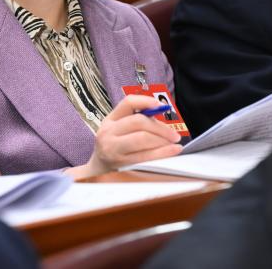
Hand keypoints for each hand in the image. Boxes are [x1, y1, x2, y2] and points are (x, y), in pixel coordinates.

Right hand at [67, 94, 182, 178]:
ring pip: (143, 138)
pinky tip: (173, 151)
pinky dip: (163, 153)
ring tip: (174, 142)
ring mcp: (113, 148)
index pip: (128, 103)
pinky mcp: (121, 163)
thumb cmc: (113, 146)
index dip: (146, 101)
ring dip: (163, 140)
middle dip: (161, 127)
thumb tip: (160, 114)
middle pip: (139, 122)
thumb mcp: (117, 129)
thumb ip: (135, 120)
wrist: (98, 169)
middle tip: (174, 134)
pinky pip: (146, 156)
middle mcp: (109, 132)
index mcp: (110, 119)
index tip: (161, 106)